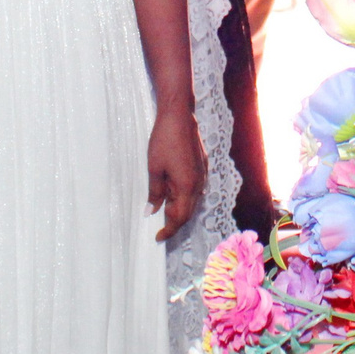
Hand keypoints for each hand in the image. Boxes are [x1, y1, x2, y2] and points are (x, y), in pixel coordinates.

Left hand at [145, 107, 204, 241]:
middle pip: (188, 211)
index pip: (180, 217)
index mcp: (187, 186)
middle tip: (158, 226)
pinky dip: (184, 195)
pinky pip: (195, 187)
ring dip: (179, 207)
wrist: (179, 116)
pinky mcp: (202, 165)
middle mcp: (199, 183)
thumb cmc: (164, 140)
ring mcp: (202, 174)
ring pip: (192, 199)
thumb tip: (152, 211)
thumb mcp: (154, 169)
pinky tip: (172, 190)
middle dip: (174, 221)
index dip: (169, 229)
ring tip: (163, 207)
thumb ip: (155, 192)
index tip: (158, 237)